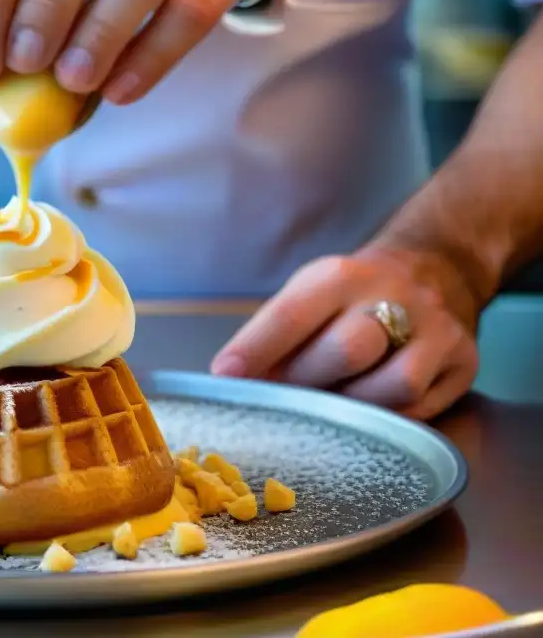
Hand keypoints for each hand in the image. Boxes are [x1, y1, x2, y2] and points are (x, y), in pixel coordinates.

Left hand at [210, 246, 482, 420]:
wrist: (434, 268)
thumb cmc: (351, 296)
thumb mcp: (310, 296)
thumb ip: (276, 336)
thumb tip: (233, 384)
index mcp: (340, 276)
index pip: (292, 314)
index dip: (256, 349)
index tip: (227, 375)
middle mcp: (392, 295)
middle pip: (347, 351)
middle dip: (309, 383)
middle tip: (288, 399)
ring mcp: (436, 328)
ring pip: (393, 387)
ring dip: (353, 409)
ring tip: (332, 406)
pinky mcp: (464, 360)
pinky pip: (422, 409)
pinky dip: (387, 421)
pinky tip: (369, 413)